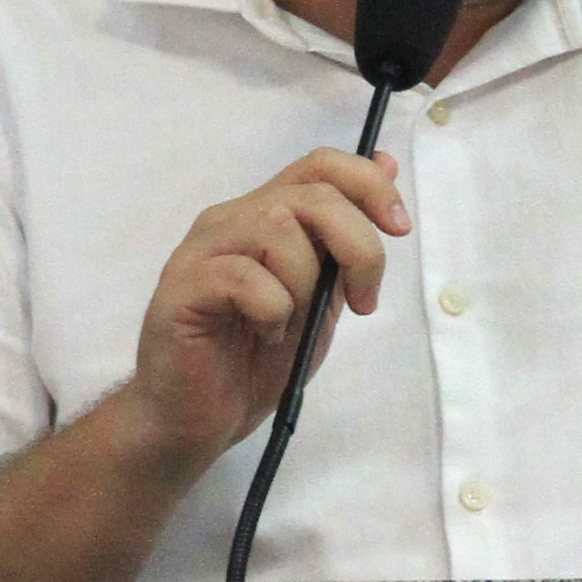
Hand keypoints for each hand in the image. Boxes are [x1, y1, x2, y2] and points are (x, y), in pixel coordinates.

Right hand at [125, 149, 409, 470]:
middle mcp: (232, 219)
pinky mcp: (182, 286)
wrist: (198, 417)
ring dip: (304, 285)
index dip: (369, 184)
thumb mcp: (322, 297)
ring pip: (279, 229)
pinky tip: (263, 334)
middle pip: (313, 193)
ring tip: (290, 324)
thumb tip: (388, 166)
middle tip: (362, 301)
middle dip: (357, 246)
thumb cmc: (256, 359)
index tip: (399, 228)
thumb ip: (346, 241)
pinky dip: (271, 311)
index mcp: (265, 214)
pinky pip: (244, 277)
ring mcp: (203, 249)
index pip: (321, 164)